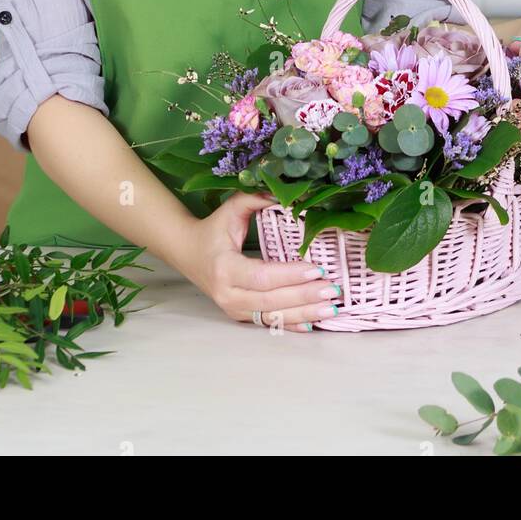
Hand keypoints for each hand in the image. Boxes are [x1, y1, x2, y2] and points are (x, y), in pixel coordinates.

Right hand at [180, 190, 341, 333]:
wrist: (187, 252)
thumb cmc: (212, 230)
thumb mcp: (229, 210)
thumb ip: (254, 199)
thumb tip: (284, 195)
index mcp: (225, 268)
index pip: (262, 276)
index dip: (290, 275)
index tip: (317, 269)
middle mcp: (227, 294)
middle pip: (271, 301)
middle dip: (305, 296)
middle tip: (333, 289)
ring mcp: (233, 308)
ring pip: (273, 316)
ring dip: (304, 313)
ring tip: (331, 307)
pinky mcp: (240, 315)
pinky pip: (269, 323)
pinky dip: (292, 325)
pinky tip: (313, 324)